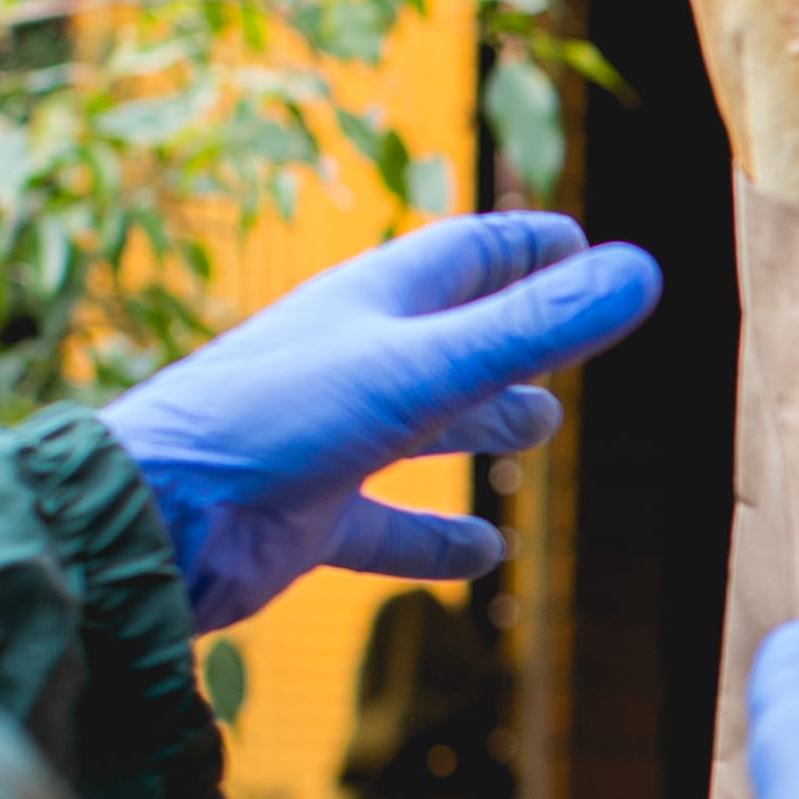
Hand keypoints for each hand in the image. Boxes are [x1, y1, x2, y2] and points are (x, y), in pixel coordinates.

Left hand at [101, 211, 663, 631]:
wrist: (154, 517)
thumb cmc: (277, 420)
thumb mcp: (423, 367)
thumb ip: (534, 328)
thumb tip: (643, 272)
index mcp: (374, 304)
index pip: (468, 257)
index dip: (529, 248)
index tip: (585, 244)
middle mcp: (352, 363)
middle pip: (453, 337)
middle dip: (516, 334)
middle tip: (574, 337)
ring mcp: (329, 440)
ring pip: (426, 425)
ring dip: (482, 422)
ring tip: (538, 426)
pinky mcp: (311, 516)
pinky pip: (390, 526)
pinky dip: (438, 538)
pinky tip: (480, 554)